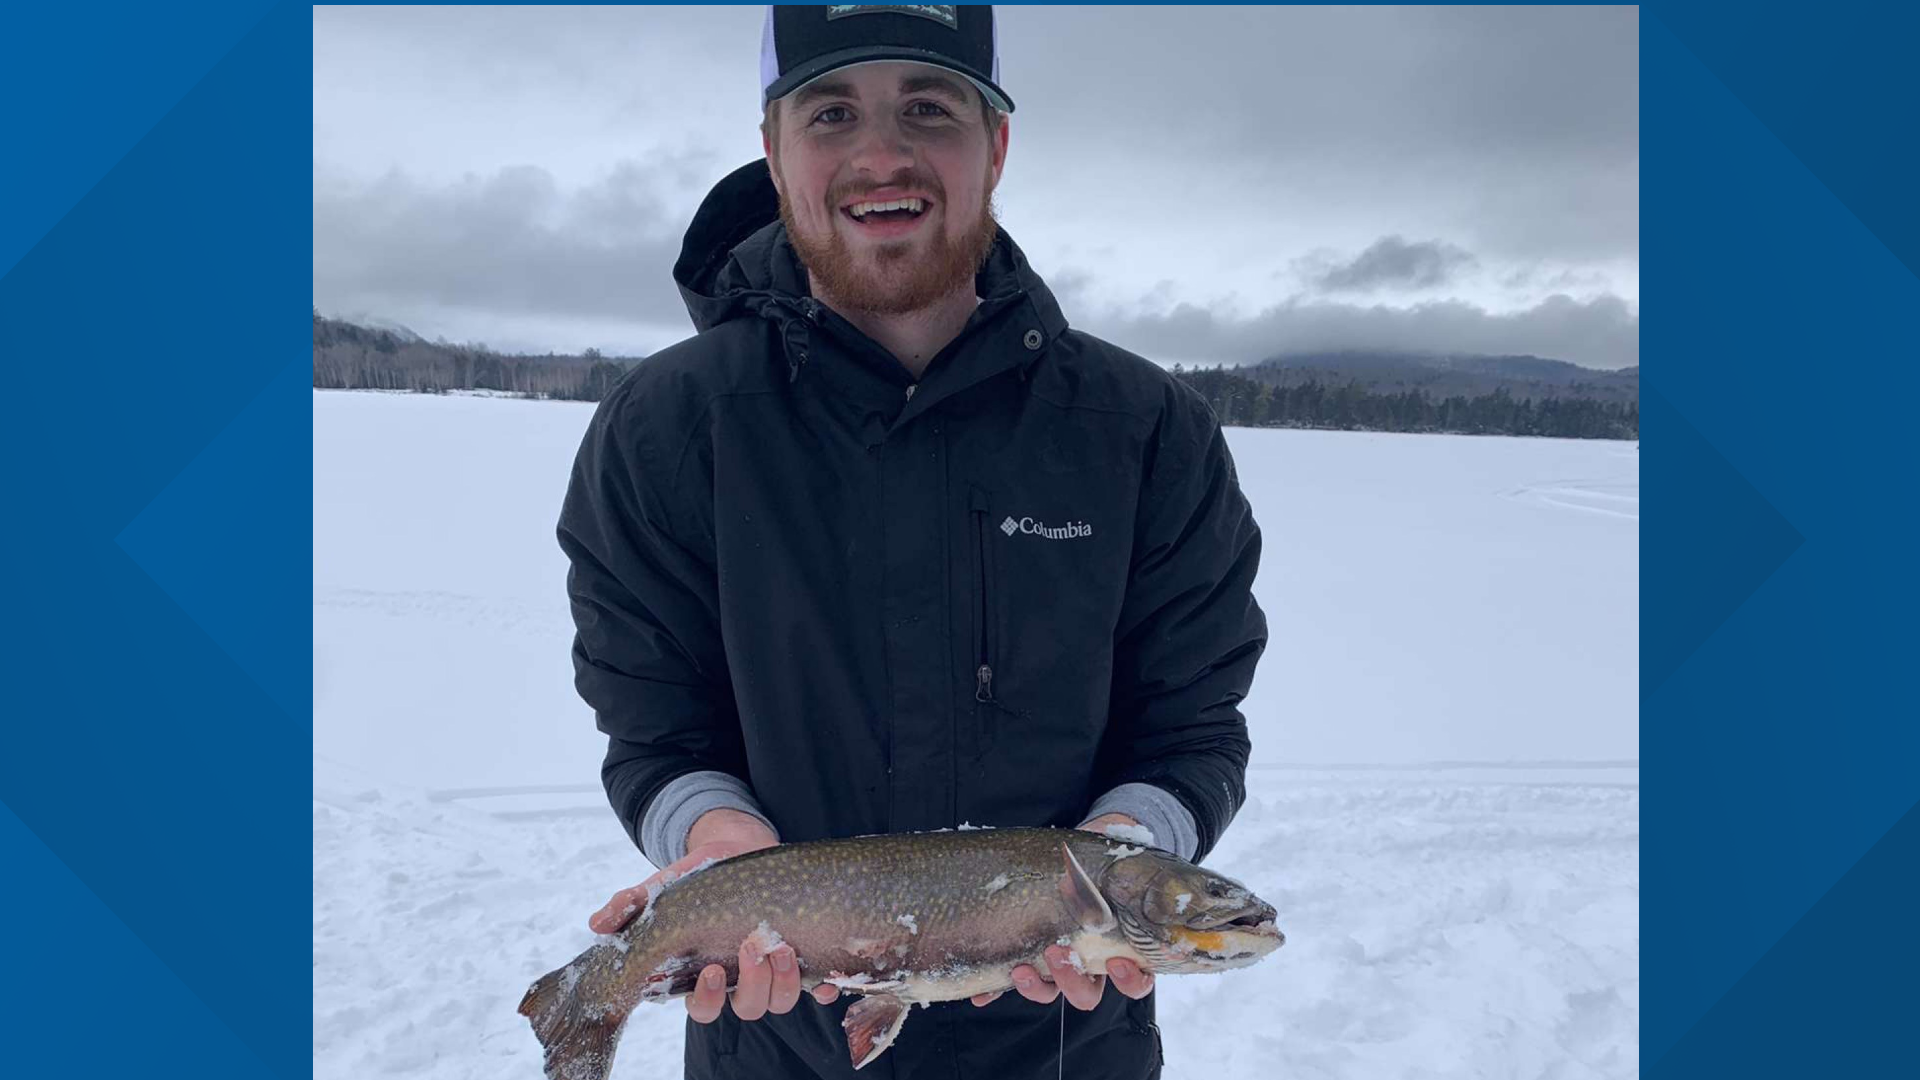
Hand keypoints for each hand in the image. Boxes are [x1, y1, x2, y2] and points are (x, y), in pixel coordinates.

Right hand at [586, 810, 836, 1022]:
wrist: (736, 846)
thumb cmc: (696, 876)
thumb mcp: (660, 887)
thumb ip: (628, 905)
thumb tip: (596, 926)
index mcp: (704, 972)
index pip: (702, 1008)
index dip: (707, 1000)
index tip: (710, 971)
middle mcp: (739, 978)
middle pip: (748, 1008)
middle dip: (754, 985)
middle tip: (753, 946)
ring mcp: (773, 969)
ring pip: (781, 999)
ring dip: (784, 980)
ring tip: (781, 945)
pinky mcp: (805, 952)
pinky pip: (821, 983)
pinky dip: (827, 983)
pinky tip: (827, 972)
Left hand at [970, 815, 1155, 1008]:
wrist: (1071, 853)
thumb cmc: (1099, 862)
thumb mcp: (1114, 867)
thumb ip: (1120, 876)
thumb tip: (1117, 872)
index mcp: (1119, 947)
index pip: (1135, 980)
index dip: (1129, 980)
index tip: (1116, 963)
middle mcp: (1087, 962)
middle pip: (1086, 993)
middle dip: (1071, 980)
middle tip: (1057, 951)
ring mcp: (1055, 962)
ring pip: (1050, 992)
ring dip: (1036, 986)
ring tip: (1020, 968)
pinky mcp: (1023, 955)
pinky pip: (1006, 984)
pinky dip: (994, 990)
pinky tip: (982, 994)